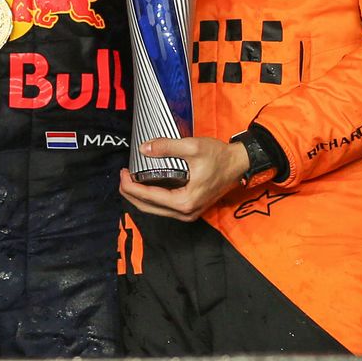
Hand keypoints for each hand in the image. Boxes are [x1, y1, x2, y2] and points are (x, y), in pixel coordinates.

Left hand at [118, 137, 250, 220]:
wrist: (239, 163)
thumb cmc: (219, 157)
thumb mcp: (193, 147)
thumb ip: (167, 147)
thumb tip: (143, 148)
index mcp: (184, 201)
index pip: (148, 197)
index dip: (130, 186)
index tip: (122, 173)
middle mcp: (185, 213)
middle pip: (148, 208)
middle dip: (131, 193)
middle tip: (122, 176)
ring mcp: (188, 214)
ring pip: (155, 210)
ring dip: (140, 197)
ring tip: (130, 180)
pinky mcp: (190, 209)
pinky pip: (164, 208)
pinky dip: (151, 198)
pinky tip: (146, 186)